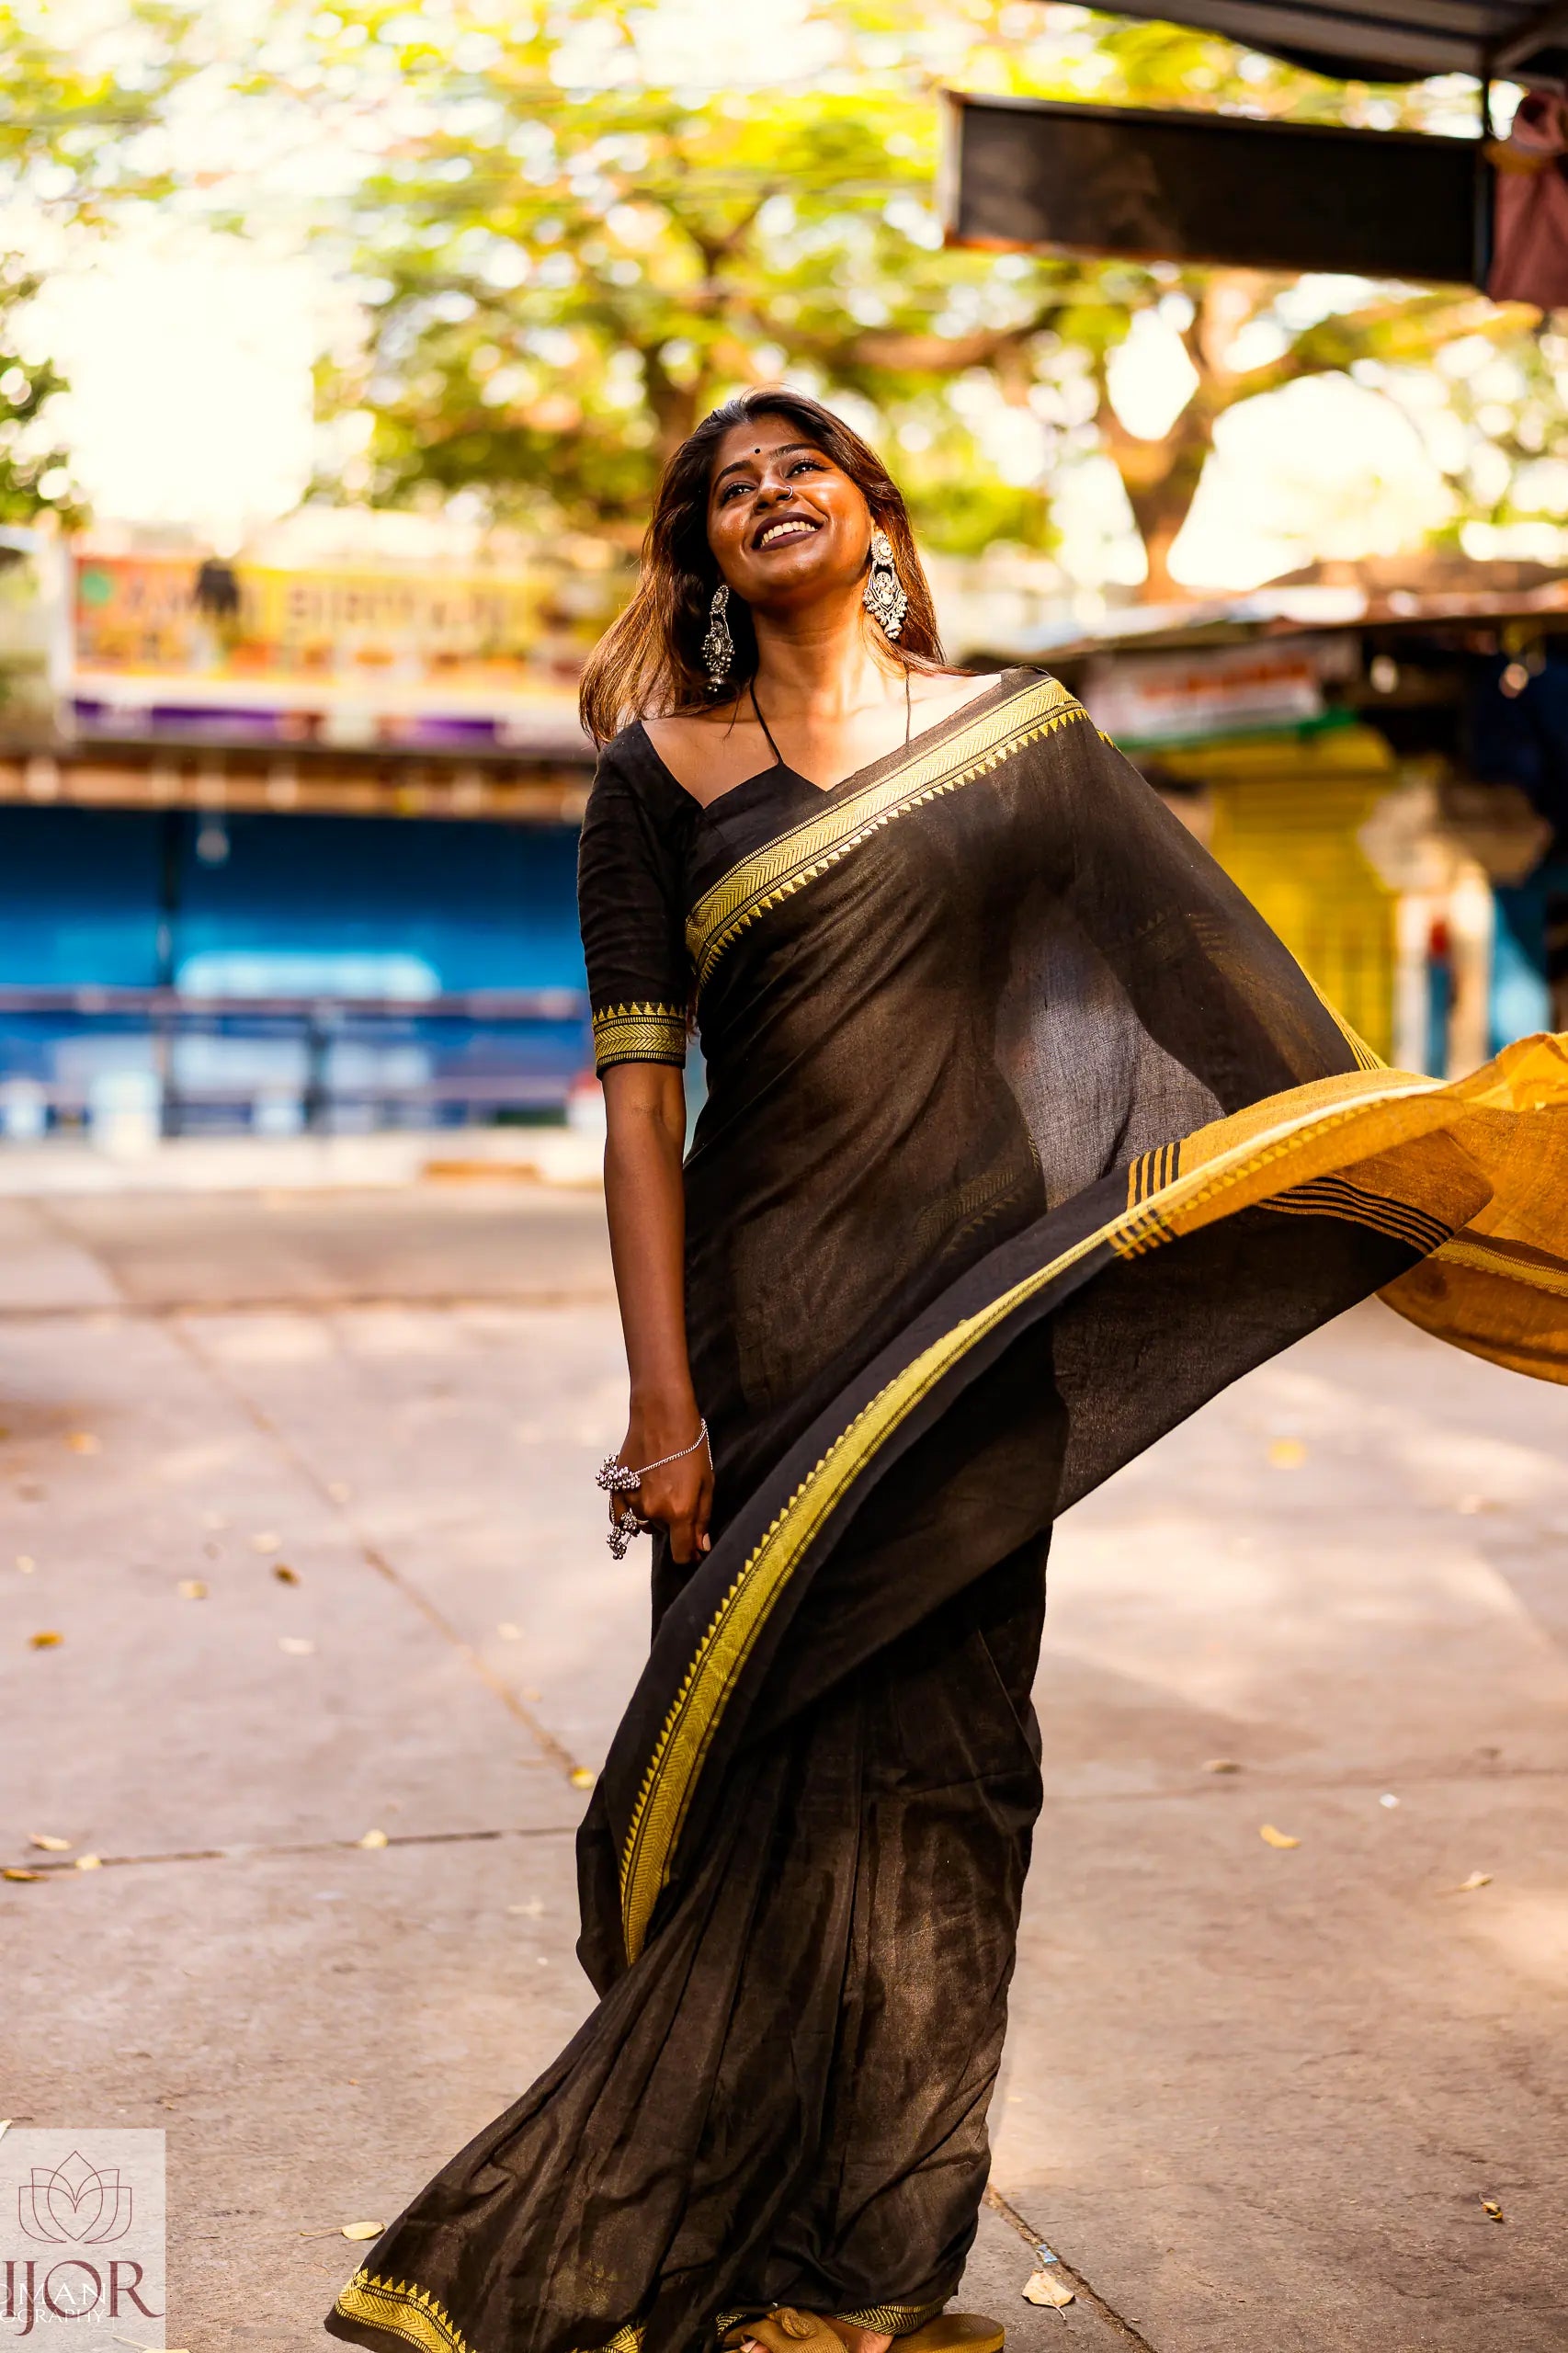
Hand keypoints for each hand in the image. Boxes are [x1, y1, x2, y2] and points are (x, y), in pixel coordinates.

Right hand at [617, 1405, 713, 1565]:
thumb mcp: (706, 1482)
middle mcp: (652, 1511)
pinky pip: (620, 1516)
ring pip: (643, 1523)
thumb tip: (701, 1548)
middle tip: (680, 1498)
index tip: (694, 1550)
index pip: (681, 1553)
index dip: (690, 1555)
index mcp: (679, 1512)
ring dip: (653, 1516)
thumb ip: (702, 1518)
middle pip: (663, 1534)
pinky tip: (639, 1500)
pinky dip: (629, 1515)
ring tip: (661, 1490)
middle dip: (673, 1525)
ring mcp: (631, 1501)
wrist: (661, 1415)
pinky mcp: (616, 1488)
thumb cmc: (691, 1446)